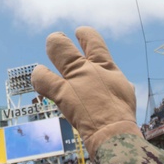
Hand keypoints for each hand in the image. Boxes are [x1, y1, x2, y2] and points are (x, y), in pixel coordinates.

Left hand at [32, 27, 141, 153]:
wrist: (113, 131)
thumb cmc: (121, 114)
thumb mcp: (124, 92)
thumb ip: (116, 83)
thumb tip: (120, 84)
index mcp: (106, 66)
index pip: (93, 40)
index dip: (85, 34)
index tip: (80, 32)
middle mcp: (87, 68)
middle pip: (66, 45)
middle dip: (58, 41)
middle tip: (56, 41)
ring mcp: (73, 78)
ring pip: (56, 51)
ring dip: (51, 48)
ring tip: (49, 50)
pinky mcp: (62, 94)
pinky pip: (43, 79)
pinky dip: (39, 76)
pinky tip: (40, 76)